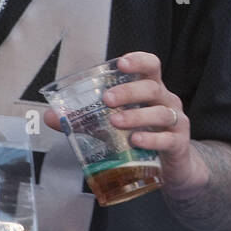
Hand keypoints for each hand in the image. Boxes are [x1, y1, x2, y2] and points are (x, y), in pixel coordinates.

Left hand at [45, 52, 198, 188]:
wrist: (174, 170)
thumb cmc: (144, 139)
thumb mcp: (115, 127)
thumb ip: (85, 120)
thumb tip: (51, 116)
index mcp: (152, 91)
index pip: (151, 66)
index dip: (139, 61)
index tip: (121, 64)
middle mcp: (167, 102)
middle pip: (153, 88)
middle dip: (129, 91)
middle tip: (107, 100)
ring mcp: (176, 123)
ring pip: (160, 112)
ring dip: (137, 115)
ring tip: (116, 122)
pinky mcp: (179, 144)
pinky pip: (167, 138)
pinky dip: (151, 139)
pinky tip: (136, 141)